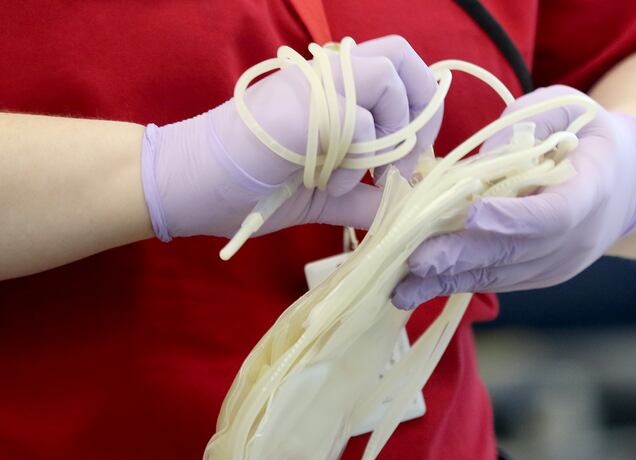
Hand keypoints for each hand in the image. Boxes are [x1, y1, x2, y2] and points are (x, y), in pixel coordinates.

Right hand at [140, 35, 442, 240]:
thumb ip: (365, 194)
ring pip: (388, 79)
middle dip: (422, 108)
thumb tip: (406, 202)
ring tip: (370, 175)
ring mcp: (313, 85)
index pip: (397, 68)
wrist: (188, 186)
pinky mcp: (303, 105)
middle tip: (405, 157)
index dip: (421, 106)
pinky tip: (328, 185)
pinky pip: (359, 122)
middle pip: (402, 56)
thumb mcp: (324, 194)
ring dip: (392, 134)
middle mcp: (327, 75)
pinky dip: (357, 163)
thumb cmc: (250, 187)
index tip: (413, 154)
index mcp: (333, 88)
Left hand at [392, 85, 635, 309]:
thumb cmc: (586, 135)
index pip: (554, 213)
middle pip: (516, 252)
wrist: (623, 184)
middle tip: (417, 259)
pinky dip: (455, 283)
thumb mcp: (566, 108)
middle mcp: (577, 238)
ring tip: (402, 288)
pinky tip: (416, 289)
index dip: (515, 217)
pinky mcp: (536, 277)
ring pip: (500, 275)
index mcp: (592, 190)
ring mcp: (557, 264)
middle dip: (462, 256)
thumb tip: (479, 158)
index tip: (475, 214)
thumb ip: (526, 123)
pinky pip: (495, 280)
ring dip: (448, 280)